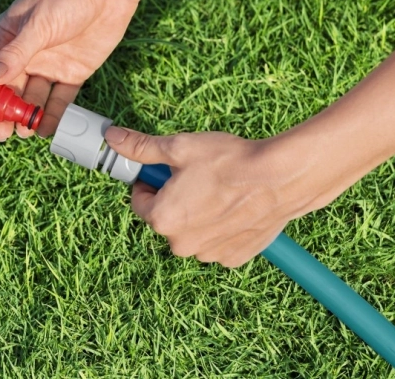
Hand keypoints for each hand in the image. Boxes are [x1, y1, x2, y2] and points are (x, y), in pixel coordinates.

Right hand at [0, 0, 138, 140]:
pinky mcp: (72, 73)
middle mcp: (25, 54)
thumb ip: (16, 54)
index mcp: (8, 38)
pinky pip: (59, 99)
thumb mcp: (38, 25)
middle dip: (3, 114)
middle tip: (2, 135)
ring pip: (32, 98)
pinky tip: (45, 130)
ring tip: (23, 133)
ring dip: (26, 116)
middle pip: (9, 91)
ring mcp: (49, 65)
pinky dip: (52, 115)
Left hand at [103, 127, 319, 266]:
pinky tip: (235, 207)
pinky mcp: (233, 258)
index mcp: (162, 219)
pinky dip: (221, 228)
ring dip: (199, 215)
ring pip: (192, 232)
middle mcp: (181, 244)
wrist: (281, 178)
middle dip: (176, 199)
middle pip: (166, 218)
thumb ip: (141, 147)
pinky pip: (217, 242)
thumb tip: (113, 138)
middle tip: (198, 178)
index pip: (140, 201)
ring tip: (219, 191)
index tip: (168, 171)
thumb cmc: (230, 162)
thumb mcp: (179, 148)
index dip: (151, 182)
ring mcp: (209, 254)